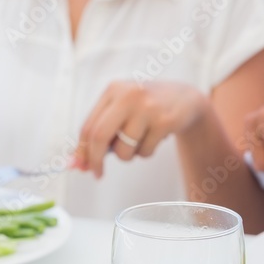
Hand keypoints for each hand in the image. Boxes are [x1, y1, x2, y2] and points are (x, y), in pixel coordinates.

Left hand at [74, 81, 205, 176]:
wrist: (185, 98)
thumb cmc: (147, 108)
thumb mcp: (122, 110)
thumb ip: (100, 132)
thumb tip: (77, 163)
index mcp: (113, 90)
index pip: (88, 126)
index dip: (82, 151)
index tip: (81, 167)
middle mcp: (129, 95)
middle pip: (99, 136)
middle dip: (95, 160)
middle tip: (98, 174)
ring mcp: (148, 108)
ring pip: (123, 150)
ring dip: (128, 155)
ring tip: (139, 141)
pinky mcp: (165, 121)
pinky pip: (144, 152)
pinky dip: (146, 152)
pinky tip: (155, 137)